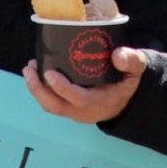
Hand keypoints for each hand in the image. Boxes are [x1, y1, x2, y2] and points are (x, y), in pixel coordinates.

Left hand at [23, 47, 147, 123]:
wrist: (128, 100)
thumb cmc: (128, 81)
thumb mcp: (137, 70)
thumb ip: (131, 61)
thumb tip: (117, 55)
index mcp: (101, 101)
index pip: (79, 99)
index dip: (62, 88)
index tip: (49, 72)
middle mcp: (85, 111)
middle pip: (56, 106)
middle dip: (39, 89)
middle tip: (30, 68)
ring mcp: (75, 112)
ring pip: (51, 106)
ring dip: (36, 89)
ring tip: (29, 69)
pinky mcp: (70, 108)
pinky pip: (52, 102)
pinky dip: (41, 89)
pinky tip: (36, 73)